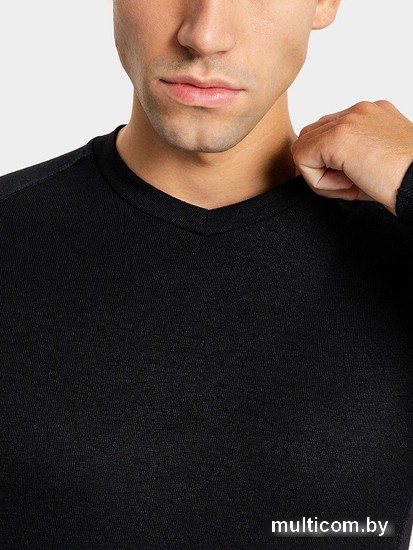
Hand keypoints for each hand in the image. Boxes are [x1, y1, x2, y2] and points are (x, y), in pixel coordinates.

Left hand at [291, 100, 412, 214]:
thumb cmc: (407, 181)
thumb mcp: (375, 164)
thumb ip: (346, 160)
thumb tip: (318, 171)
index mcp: (371, 115)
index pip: (328, 132)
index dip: (331, 163)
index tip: (355, 180)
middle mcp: (359, 111)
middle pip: (311, 136)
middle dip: (321, 166)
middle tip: (348, 186)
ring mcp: (348, 120)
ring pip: (304, 148)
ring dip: (320, 175)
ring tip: (349, 186)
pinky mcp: (338, 137)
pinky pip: (302, 160)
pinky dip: (319, 182)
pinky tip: (347, 186)